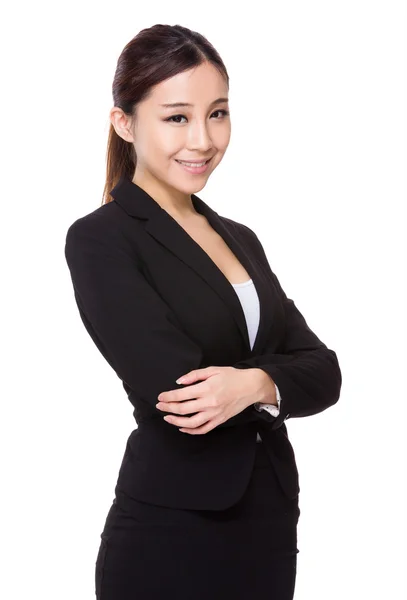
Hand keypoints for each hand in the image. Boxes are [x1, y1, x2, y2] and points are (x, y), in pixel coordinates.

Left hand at [155, 366, 272, 434]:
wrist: (251, 386)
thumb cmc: (232, 376)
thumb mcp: (213, 370)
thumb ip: (194, 375)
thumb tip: (179, 381)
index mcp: (207, 388)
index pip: (182, 395)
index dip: (168, 397)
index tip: (160, 396)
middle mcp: (209, 403)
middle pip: (183, 409)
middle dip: (168, 408)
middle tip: (160, 405)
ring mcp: (214, 414)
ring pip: (191, 423)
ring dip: (176, 421)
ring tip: (167, 417)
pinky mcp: (219, 420)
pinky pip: (203, 429)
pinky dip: (191, 431)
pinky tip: (183, 427)